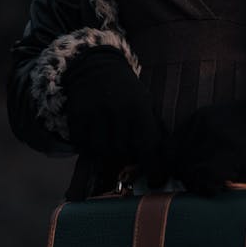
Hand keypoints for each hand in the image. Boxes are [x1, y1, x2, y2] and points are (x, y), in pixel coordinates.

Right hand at [63, 47, 164, 179]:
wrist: (96, 65)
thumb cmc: (126, 90)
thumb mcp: (145, 103)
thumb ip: (154, 129)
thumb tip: (168, 159)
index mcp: (138, 108)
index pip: (148, 147)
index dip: (154, 168)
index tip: (155, 180)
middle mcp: (117, 112)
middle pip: (122, 152)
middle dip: (127, 156)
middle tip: (129, 152)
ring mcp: (95, 114)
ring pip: (101, 152)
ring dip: (107, 153)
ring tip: (111, 142)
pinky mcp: (77, 117)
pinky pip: (83, 145)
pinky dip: (89, 147)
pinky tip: (95, 136)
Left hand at [170, 90, 245, 193]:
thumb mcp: (224, 126)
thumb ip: (203, 141)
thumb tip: (185, 168)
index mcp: (198, 118)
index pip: (169, 148)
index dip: (175, 166)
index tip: (181, 177)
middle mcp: (201, 126)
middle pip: (177, 162)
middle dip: (187, 178)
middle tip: (204, 185)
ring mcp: (214, 137)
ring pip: (190, 173)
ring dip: (201, 184)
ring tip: (218, 184)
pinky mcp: (229, 151)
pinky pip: (206, 179)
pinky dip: (213, 188)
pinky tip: (226, 184)